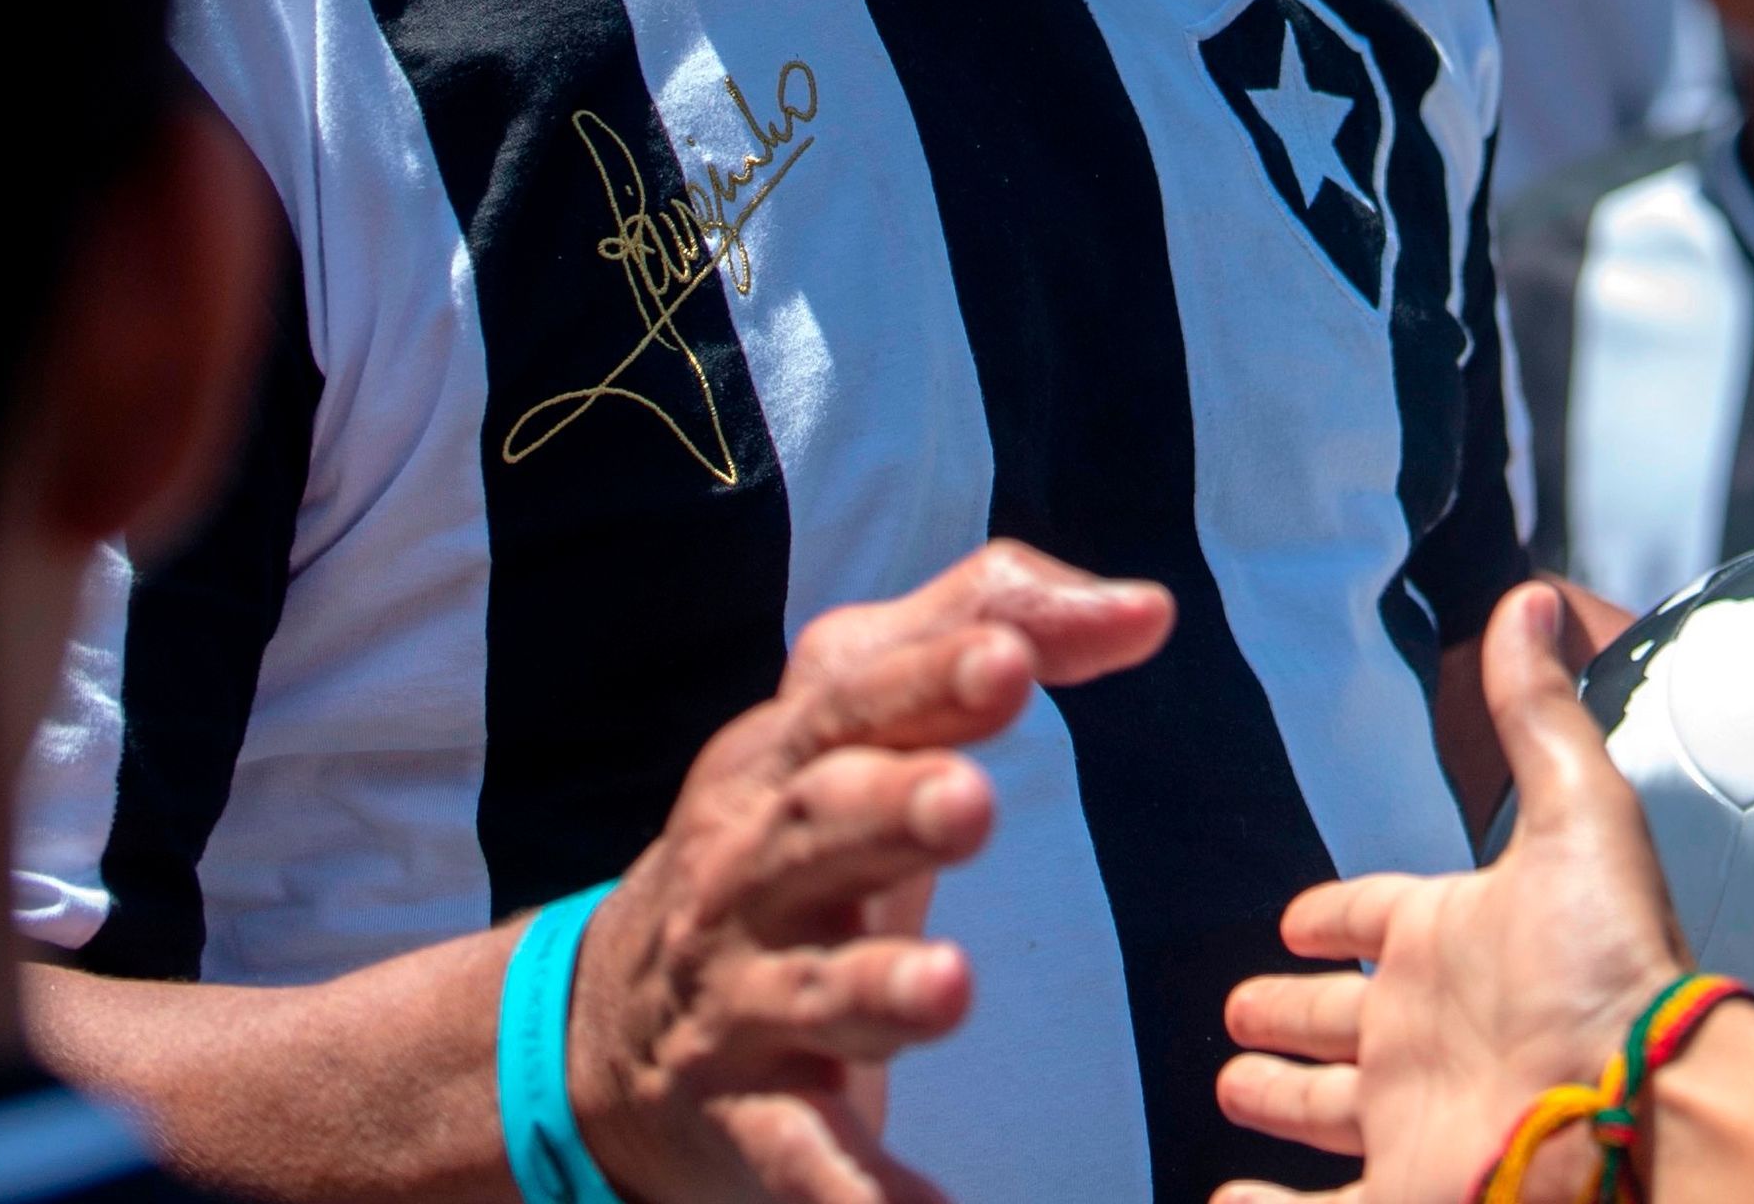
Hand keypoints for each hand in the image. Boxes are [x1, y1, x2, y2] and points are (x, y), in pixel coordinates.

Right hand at [574, 541, 1175, 1203]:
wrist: (605, 1025)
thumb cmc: (783, 842)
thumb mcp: (852, 719)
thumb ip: (989, 627)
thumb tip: (1148, 608)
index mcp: (786, 760)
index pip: (855, 703)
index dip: (930, 678)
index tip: (1010, 662)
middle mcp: (753, 870)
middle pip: (819, 831)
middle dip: (892, 811)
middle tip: (971, 801)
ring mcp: (745, 1000)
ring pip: (815, 995)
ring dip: (879, 992)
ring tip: (950, 989)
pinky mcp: (749, 1122)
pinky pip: (804, 1163)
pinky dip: (857, 1199)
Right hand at [1218, 584, 1681, 1203]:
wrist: (1639, 1115)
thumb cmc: (1608, 970)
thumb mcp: (1576, 817)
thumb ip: (1538, 715)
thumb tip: (1526, 599)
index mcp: (1456, 943)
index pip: (1375, 920)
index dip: (1336, 917)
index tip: (1298, 919)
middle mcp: (1426, 1033)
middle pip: (1337, 1022)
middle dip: (1290, 1011)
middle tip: (1244, 1005)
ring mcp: (1406, 1120)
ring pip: (1317, 1110)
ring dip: (1274, 1097)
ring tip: (1233, 1083)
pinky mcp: (1395, 1198)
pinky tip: (1224, 1201)